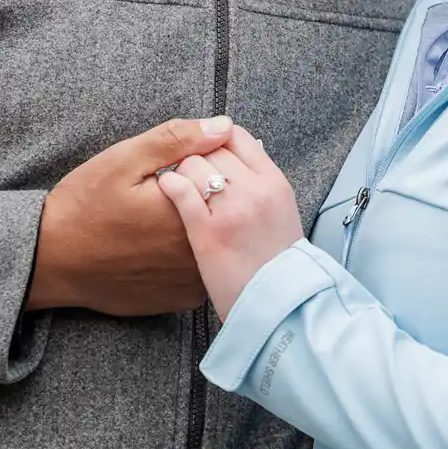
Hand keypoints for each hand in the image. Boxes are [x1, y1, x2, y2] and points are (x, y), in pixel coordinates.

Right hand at [25, 116, 236, 314]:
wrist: (50, 261)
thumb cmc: (84, 207)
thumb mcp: (124, 160)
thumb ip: (178, 140)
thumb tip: (224, 125)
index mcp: (189, 211)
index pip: (227, 177)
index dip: (207, 164)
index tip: (181, 166)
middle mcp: (198, 250)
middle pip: (225, 211)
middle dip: (208, 195)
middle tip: (165, 195)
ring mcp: (192, 280)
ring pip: (217, 243)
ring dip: (205, 227)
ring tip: (162, 220)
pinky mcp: (181, 298)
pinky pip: (203, 270)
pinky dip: (192, 255)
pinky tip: (163, 246)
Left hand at [154, 125, 303, 320]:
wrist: (276, 310)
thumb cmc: (274, 265)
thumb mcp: (282, 214)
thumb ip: (262, 180)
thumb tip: (248, 148)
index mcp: (275, 183)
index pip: (239, 138)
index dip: (217, 141)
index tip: (207, 152)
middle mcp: (254, 191)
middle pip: (214, 148)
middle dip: (197, 155)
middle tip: (189, 173)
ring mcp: (230, 211)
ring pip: (195, 165)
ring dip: (180, 170)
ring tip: (175, 185)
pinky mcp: (206, 233)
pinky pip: (180, 191)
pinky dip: (169, 185)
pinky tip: (165, 191)